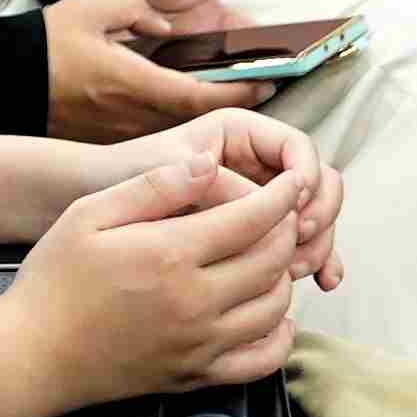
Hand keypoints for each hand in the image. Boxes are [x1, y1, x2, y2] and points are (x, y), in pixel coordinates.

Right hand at [0, 146, 306, 404]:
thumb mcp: (89, 213)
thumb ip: (153, 186)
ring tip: (271, 255)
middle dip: (287, 230)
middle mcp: (196, 302)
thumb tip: (208, 163)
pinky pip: (262, 360)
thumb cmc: (55, 279)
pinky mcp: (198, 376)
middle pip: (271, 261)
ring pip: (275, 308)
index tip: (294, 182)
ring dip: (283, 276)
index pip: (251, 220)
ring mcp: (201, 344)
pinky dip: (280, 336)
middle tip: (283, 213)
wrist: (35, 355)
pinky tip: (274, 316)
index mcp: (170, 254)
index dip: (281, 197)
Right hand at [43, 0, 278, 139]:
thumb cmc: (47, 43)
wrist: (5, 79)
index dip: (238, 92)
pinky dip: (185, 139)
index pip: (199, 95)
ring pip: (180, 139)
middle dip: (234, 115)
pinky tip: (198, 129)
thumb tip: (166, 24)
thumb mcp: (90, 8)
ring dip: (212, 131)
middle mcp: (132, 117)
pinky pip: (158, 144)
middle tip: (265, 101)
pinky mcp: (110, 143)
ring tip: (242, 116)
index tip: (266, 83)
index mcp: (132, 82)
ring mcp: (121, 135)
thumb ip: (134, 8)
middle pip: (197, 125)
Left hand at [136, 107, 344, 296]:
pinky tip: (321, 283)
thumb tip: (268, 206)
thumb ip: (217, 184)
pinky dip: (318, 261)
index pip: (297, 147)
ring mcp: (265, 201)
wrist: (96, 202)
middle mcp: (259, 164)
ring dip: (320, 242)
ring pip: (317, 216)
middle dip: (319, 212)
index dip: (305, 177)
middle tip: (299, 240)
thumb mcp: (167, 170)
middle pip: (320, 182)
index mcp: (241, 134)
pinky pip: (304, 245)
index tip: (293, 207)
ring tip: (297, 269)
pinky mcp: (262, 234)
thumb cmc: (127, 176)